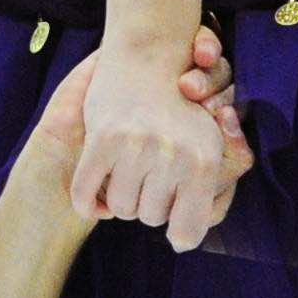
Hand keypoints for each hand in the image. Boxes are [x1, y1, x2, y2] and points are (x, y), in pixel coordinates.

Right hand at [71, 31, 249, 248]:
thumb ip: (208, 197)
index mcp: (205, 162)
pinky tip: (95, 201)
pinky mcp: (104, 140)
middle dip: (146, 207)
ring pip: (120, 207)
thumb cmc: (184, 108)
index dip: (178, 236)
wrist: (149, 54)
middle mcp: (174, 156)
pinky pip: (86, 192)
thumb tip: (182, 243)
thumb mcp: (212, 146)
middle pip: (150, 219)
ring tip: (126, 178)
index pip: (188, 232)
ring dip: (119, 200)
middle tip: (147, 184)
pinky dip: (87, 203)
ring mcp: (136, 147)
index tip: (174, 229)